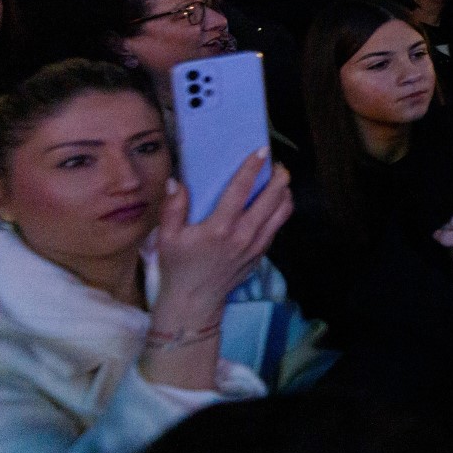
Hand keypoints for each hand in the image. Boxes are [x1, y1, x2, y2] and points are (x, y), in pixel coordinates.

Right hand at [153, 151, 292, 323]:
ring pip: (282, 212)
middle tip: (276, 164)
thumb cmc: (179, 267)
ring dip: (284, 192)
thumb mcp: (167, 238)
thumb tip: (177, 181)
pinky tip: (276, 201)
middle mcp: (243, 235)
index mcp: (220, 228)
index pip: (240, 191)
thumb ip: (173, 208)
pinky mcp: (261, 253)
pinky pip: (278, 226)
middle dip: (279, 177)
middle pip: (272, 198)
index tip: (262, 151)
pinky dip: (281, 210)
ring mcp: (256, 245)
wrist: (195, 302)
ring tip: (280, 179)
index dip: (252, 168)